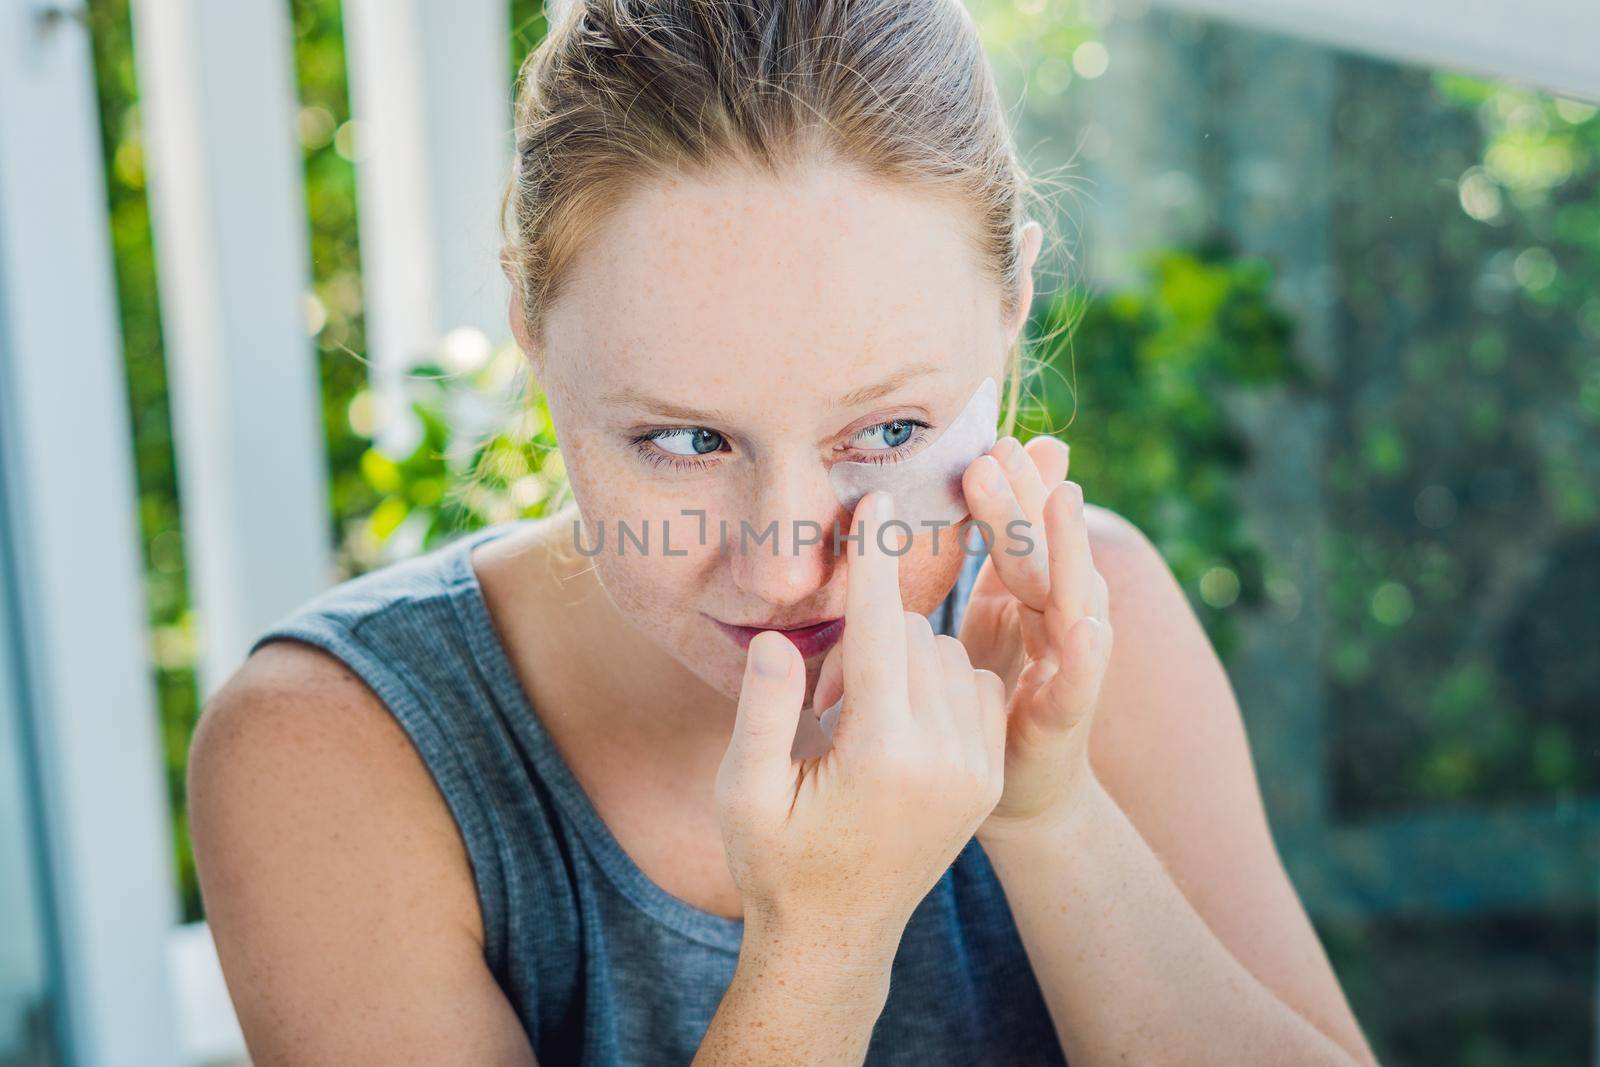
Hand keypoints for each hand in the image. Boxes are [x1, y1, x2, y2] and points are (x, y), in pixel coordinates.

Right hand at [715, 489, 1008, 958]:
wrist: (836, 935)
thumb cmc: (776, 863)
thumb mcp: (744, 793)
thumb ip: (763, 711)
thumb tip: (783, 637)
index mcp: (885, 759)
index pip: (884, 632)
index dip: (873, 561)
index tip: (875, 498)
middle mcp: (947, 761)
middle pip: (916, 639)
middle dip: (870, 640)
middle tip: (824, 698)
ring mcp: (977, 771)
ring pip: (948, 657)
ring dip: (903, 661)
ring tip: (854, 722)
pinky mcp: (988, 775)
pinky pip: (972, 685)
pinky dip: (936, 681)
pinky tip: (894, 723)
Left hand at [957, 435, 1113, 838]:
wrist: (1019, 793)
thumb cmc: (995, 696)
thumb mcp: (992, 614)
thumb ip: (999, 550)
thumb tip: (993, 466)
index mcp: (1039, 592)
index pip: (1024, 529)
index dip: (1013, 486)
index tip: (992, 439)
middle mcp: (1066, 620)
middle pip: (1050, 550)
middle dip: (1026, 499)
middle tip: (997, 451)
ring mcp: (1072, 667)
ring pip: (1074, 598)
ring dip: (1068, 550)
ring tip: (1063, 502)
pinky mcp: (1066, 719)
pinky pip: (1079, 684)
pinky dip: (1085, 657)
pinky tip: (1086, 629)